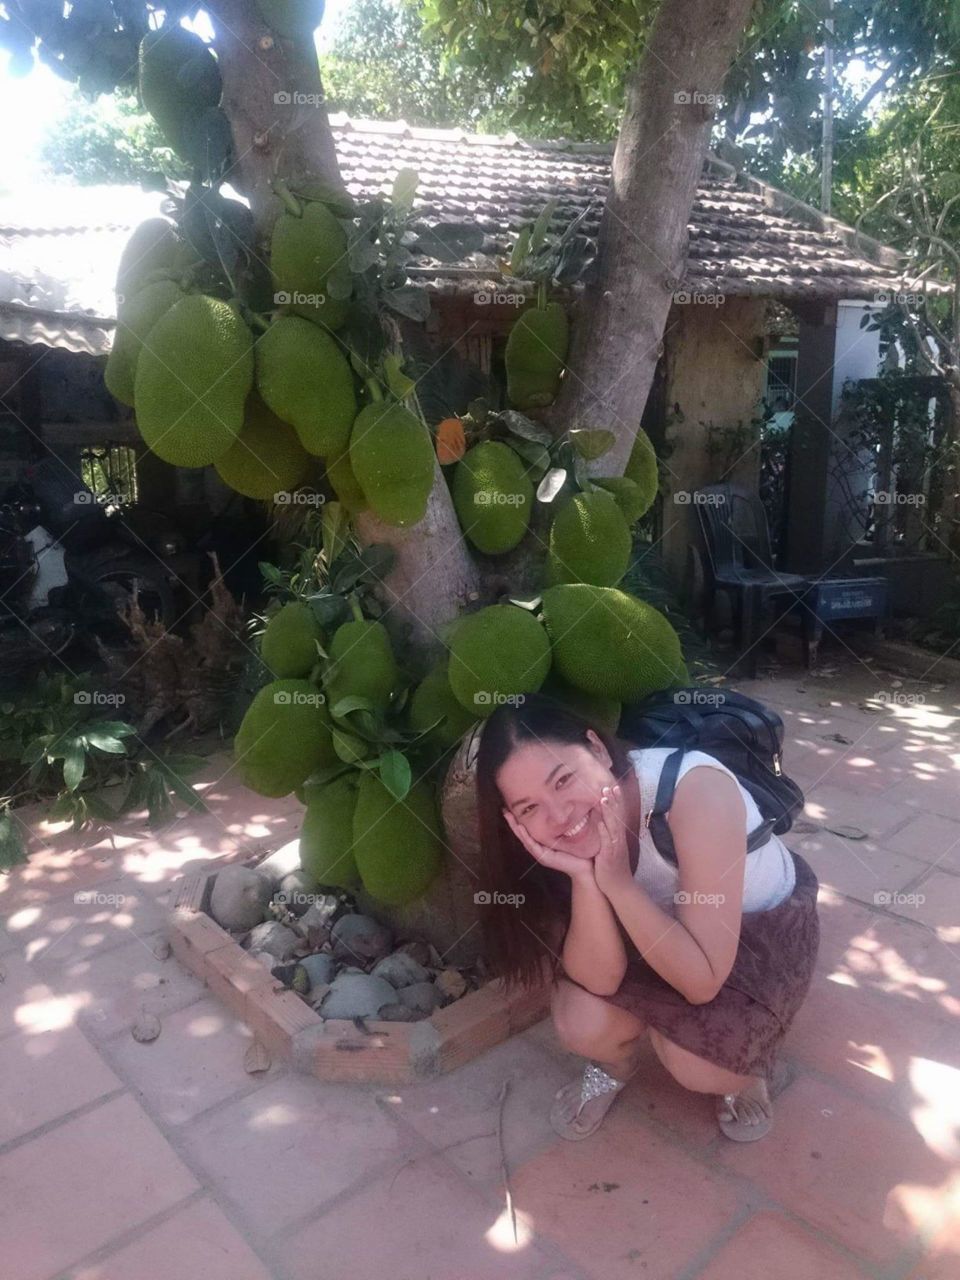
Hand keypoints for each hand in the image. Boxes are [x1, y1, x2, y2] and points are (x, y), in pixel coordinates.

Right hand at [502, 808, 595, 882]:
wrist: (586, 867)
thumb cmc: (579, 850)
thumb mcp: (569, 834)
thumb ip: (564, 824)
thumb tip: (565, 805)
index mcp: (543, 843)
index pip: (528, 829)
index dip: (520, 819)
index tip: (512, 807)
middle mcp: (539, 848)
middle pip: (522, 833)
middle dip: (513, 822)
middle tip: (504, 810)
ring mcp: (540, 854)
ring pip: (525, 839)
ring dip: (516, 827)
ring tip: (509, 817)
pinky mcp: (544, 858)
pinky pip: (533, 845)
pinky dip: (526, 837)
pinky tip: (521, 828)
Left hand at [592, 784, 634, 899]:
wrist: (619, 887)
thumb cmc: (612, 867)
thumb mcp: (610, 848)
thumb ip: (606, 836)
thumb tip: (601, 822)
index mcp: (617, 837)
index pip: (617, 815)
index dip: (615, 801)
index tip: (612, 787)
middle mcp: (618, 840)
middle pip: (617, 817)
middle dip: (613, 801)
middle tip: (608, 786)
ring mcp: (614, 848)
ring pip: (612, 827)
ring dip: (609, 813)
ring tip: (604, 799)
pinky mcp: (609, 857)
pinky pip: (607, 843)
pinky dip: (604, 833)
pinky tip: (600, 824)